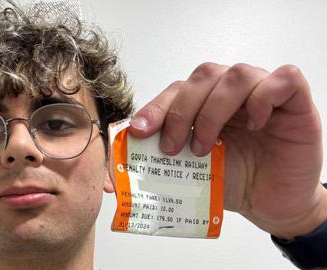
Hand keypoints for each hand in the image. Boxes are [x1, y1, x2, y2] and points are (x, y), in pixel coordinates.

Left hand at [129, 63, 326, 238]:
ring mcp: (262, 95)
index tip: (140, 131)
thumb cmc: (231, 183)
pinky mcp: (294, 103)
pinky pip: (283, 80)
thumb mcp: (186, 174)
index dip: (155, 107)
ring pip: (235, 76)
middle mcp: (230, 94)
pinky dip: (264, 99)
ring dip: (213, 111)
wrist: (270, 205)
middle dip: (180, 112)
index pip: (177, 90)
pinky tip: (256, 124)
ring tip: (206, 147)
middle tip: (172, 147)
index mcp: (204, 103)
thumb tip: (110, 177)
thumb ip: (154, 165)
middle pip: (202, 76)